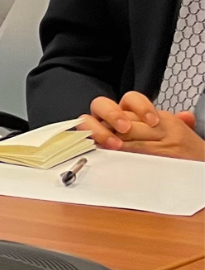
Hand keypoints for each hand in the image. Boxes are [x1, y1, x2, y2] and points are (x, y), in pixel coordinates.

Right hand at [79, 92, 204, 160]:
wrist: (160, 169)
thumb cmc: (161, 153)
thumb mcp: (169, 137)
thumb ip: (176, 124)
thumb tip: (187, 116)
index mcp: (130, 111)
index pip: (130, 100)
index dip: (140, 107)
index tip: (152, 121)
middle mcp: (110, 119)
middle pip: (102, 105)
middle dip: (113, 114)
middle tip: (125, 128)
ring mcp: (97, 131)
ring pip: (87, 120)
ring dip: (99, 130)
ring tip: (114, 144)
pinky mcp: (90, 146)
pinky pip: (81, 140)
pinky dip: (87, 141)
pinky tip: (96, 150)